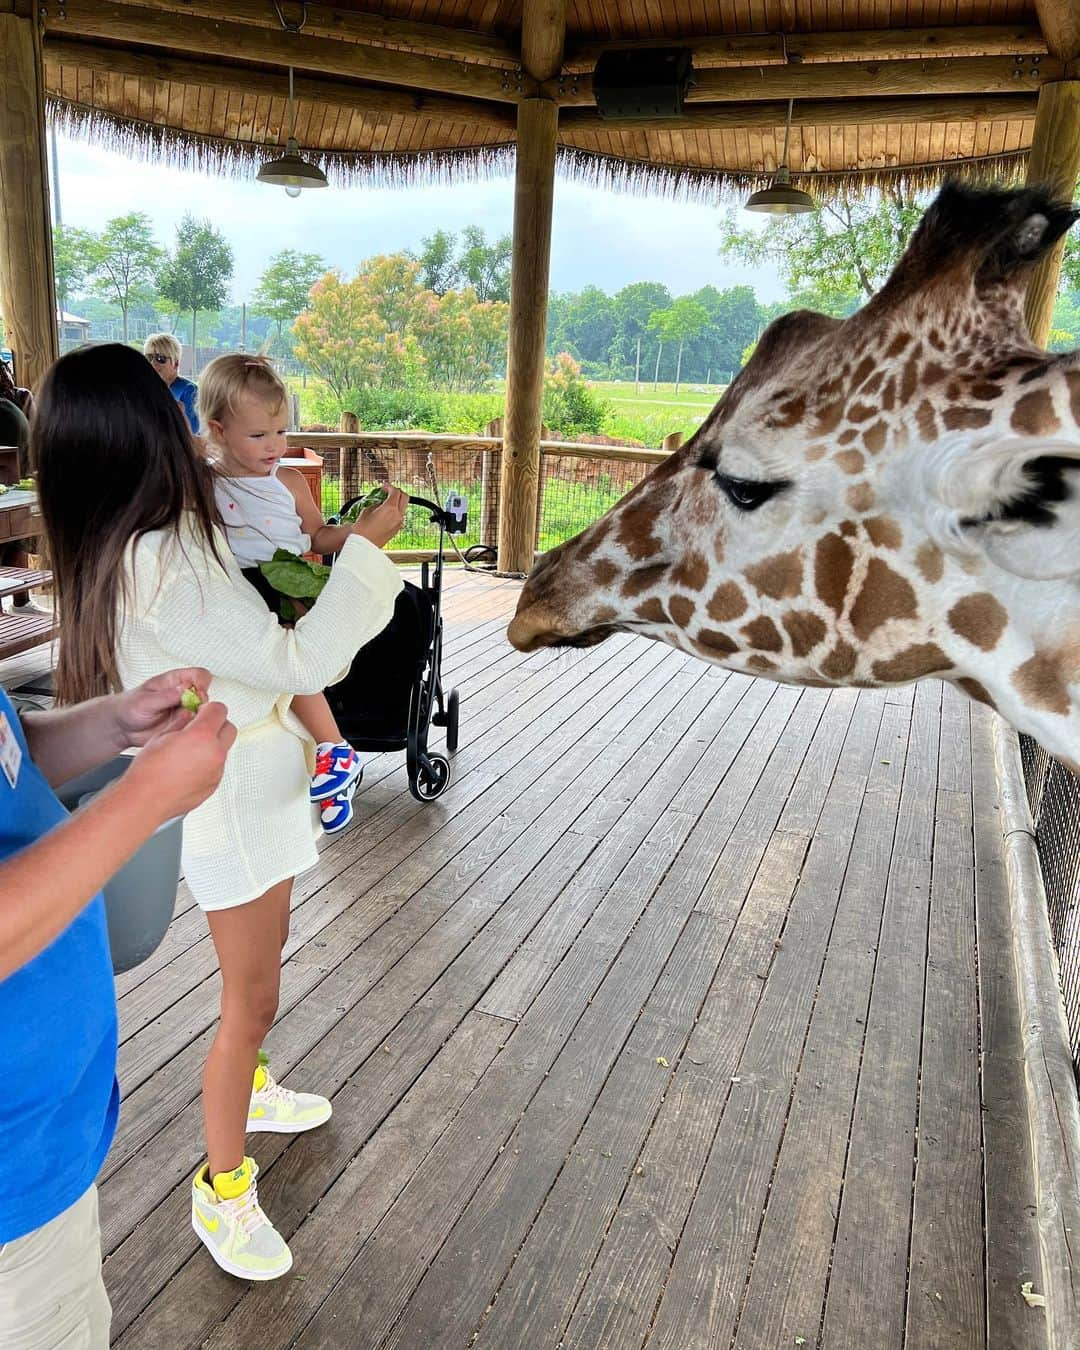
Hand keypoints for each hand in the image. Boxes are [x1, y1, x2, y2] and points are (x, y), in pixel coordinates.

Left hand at [113, 668, 212, 749]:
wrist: (121, 727)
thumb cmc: (129, 707)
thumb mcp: (144, 700)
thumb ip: (165, 696)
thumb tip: (185, 690)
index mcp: (174, 681)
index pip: (199, 675)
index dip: (202, 683)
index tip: (197, 693)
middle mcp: (183, 695)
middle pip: (206, 695)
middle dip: (202, 705)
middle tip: (190, 712)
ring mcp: (185, 711)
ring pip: (204, 713)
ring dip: (197, 719)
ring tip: (181, 724)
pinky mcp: (183, 726)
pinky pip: (195, 728)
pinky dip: (191, 731)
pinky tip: (178, 732)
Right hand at [124, 701, 236, 820]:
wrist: (145, 800)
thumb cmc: (148, 771)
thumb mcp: (161, 736)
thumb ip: (181, 722)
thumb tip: (189, 715)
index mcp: (201, 736)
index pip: (219, 710)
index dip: (208, 709)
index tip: (201, 711)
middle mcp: (214, 753)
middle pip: (229, 728)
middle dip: (217, 724)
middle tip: (201, 727)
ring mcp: (216, 771)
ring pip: (224, 749)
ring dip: (213, 745)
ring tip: (190, 751)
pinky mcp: (213, 785)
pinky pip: (217, 767)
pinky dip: (208, 763)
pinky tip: (189, 767)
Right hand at [350, 486, 408, 548]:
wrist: (362, 545)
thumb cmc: (362, 529)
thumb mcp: (367, 510)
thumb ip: (377, 503)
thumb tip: (381, 501)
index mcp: (390, 509)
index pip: (395, 492)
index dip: (389, 487)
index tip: (383, 486)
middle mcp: (398, 516)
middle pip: (404, 497)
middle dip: (397, 492)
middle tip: (388, 491)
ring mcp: (399, 523)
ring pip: (403, 507)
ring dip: (396, 502)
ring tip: (385, 502)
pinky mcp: (397, 530)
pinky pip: (399, 516)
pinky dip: (395, 511)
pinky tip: (385, 511)